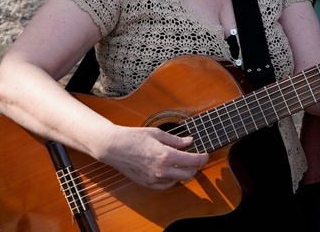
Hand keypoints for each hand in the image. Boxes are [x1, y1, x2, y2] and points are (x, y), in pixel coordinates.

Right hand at [95, 126, 209, 189]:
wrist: (113, 147)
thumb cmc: (134, 137)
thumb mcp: (157, 134)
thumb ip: (176, 140)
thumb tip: (190, 142)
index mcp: (165, 155)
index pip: (192, 161)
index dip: (202, 158)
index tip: (205, 154)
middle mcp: (161, 170)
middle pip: (188, 174)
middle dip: (195, 167)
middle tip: (195, 159)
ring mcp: (154, 179)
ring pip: (178, 181)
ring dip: (183, 173)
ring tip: (181, 163)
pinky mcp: (147, 184)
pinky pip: (165, 186)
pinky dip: (171, 179)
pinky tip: (170, 171)